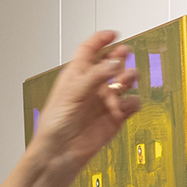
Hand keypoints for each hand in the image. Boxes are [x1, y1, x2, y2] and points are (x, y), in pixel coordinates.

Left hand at [27, 29, 140, 172]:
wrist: (60, 152)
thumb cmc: (55, 125)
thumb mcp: (72, 93)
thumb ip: (95, 75)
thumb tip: (115, 61)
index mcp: (76, 76)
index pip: (89, 50)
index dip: (101, 40)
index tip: (113, 34)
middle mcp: (92, 86)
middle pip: (111, 63)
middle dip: (119, 57)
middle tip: (125, 54)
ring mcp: (104, 101)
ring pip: (124, 81)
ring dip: (128, 78)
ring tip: (124, 81)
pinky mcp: (115, 117)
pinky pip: (131, 104)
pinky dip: (132, 102)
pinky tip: (124, 106)